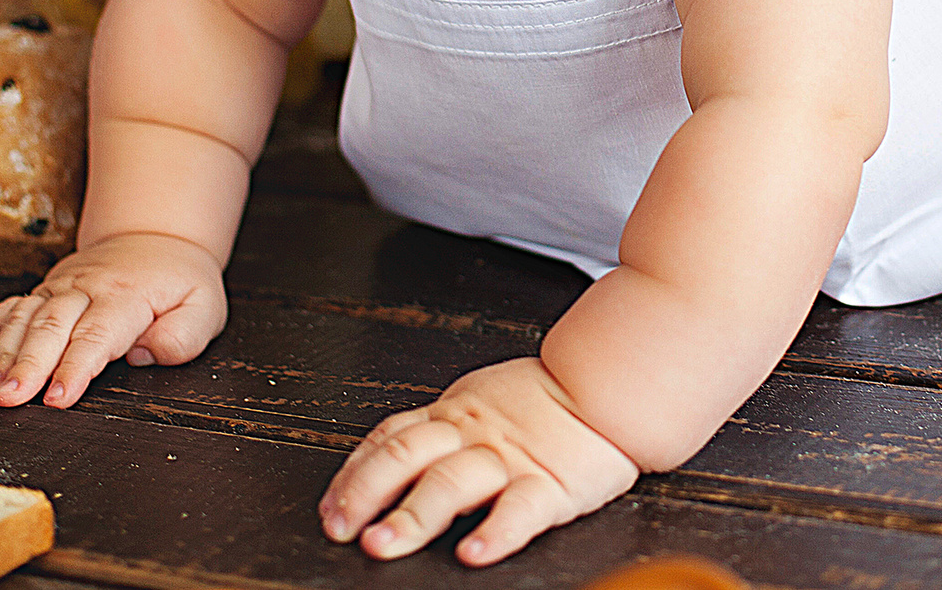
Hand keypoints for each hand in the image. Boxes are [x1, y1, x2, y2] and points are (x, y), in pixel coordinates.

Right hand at [0, 230, 226, 408]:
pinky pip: (9, 306)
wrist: (156, 237)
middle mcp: (88, 288)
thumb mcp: (205, 306)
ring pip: (26, 317)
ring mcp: (60, 287)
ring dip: (4, 354)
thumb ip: (183, 334)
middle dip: (28, 365)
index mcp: (128, 296)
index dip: (75, 367)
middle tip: (9, 400)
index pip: (98, 335)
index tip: (57, 397)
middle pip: (53, 326)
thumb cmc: (180, 282)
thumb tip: (144, 355)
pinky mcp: (44, 290)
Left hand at [321, 356, 639, 566]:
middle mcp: (473, 435)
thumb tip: (387, 462)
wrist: (611, 387)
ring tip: (385, 543)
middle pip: (408, 457)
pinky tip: (475, 553)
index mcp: (454, 414)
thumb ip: (440, 428)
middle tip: (343, 529)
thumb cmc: (544, 401)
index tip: (330, 510)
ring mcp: (510, 460)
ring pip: (452, 482)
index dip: (353, 474)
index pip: (390, 438)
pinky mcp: (551, 485)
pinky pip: (521, 509)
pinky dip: (496, 532)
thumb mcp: (481, 399)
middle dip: (367, 494)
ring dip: (413, 515)